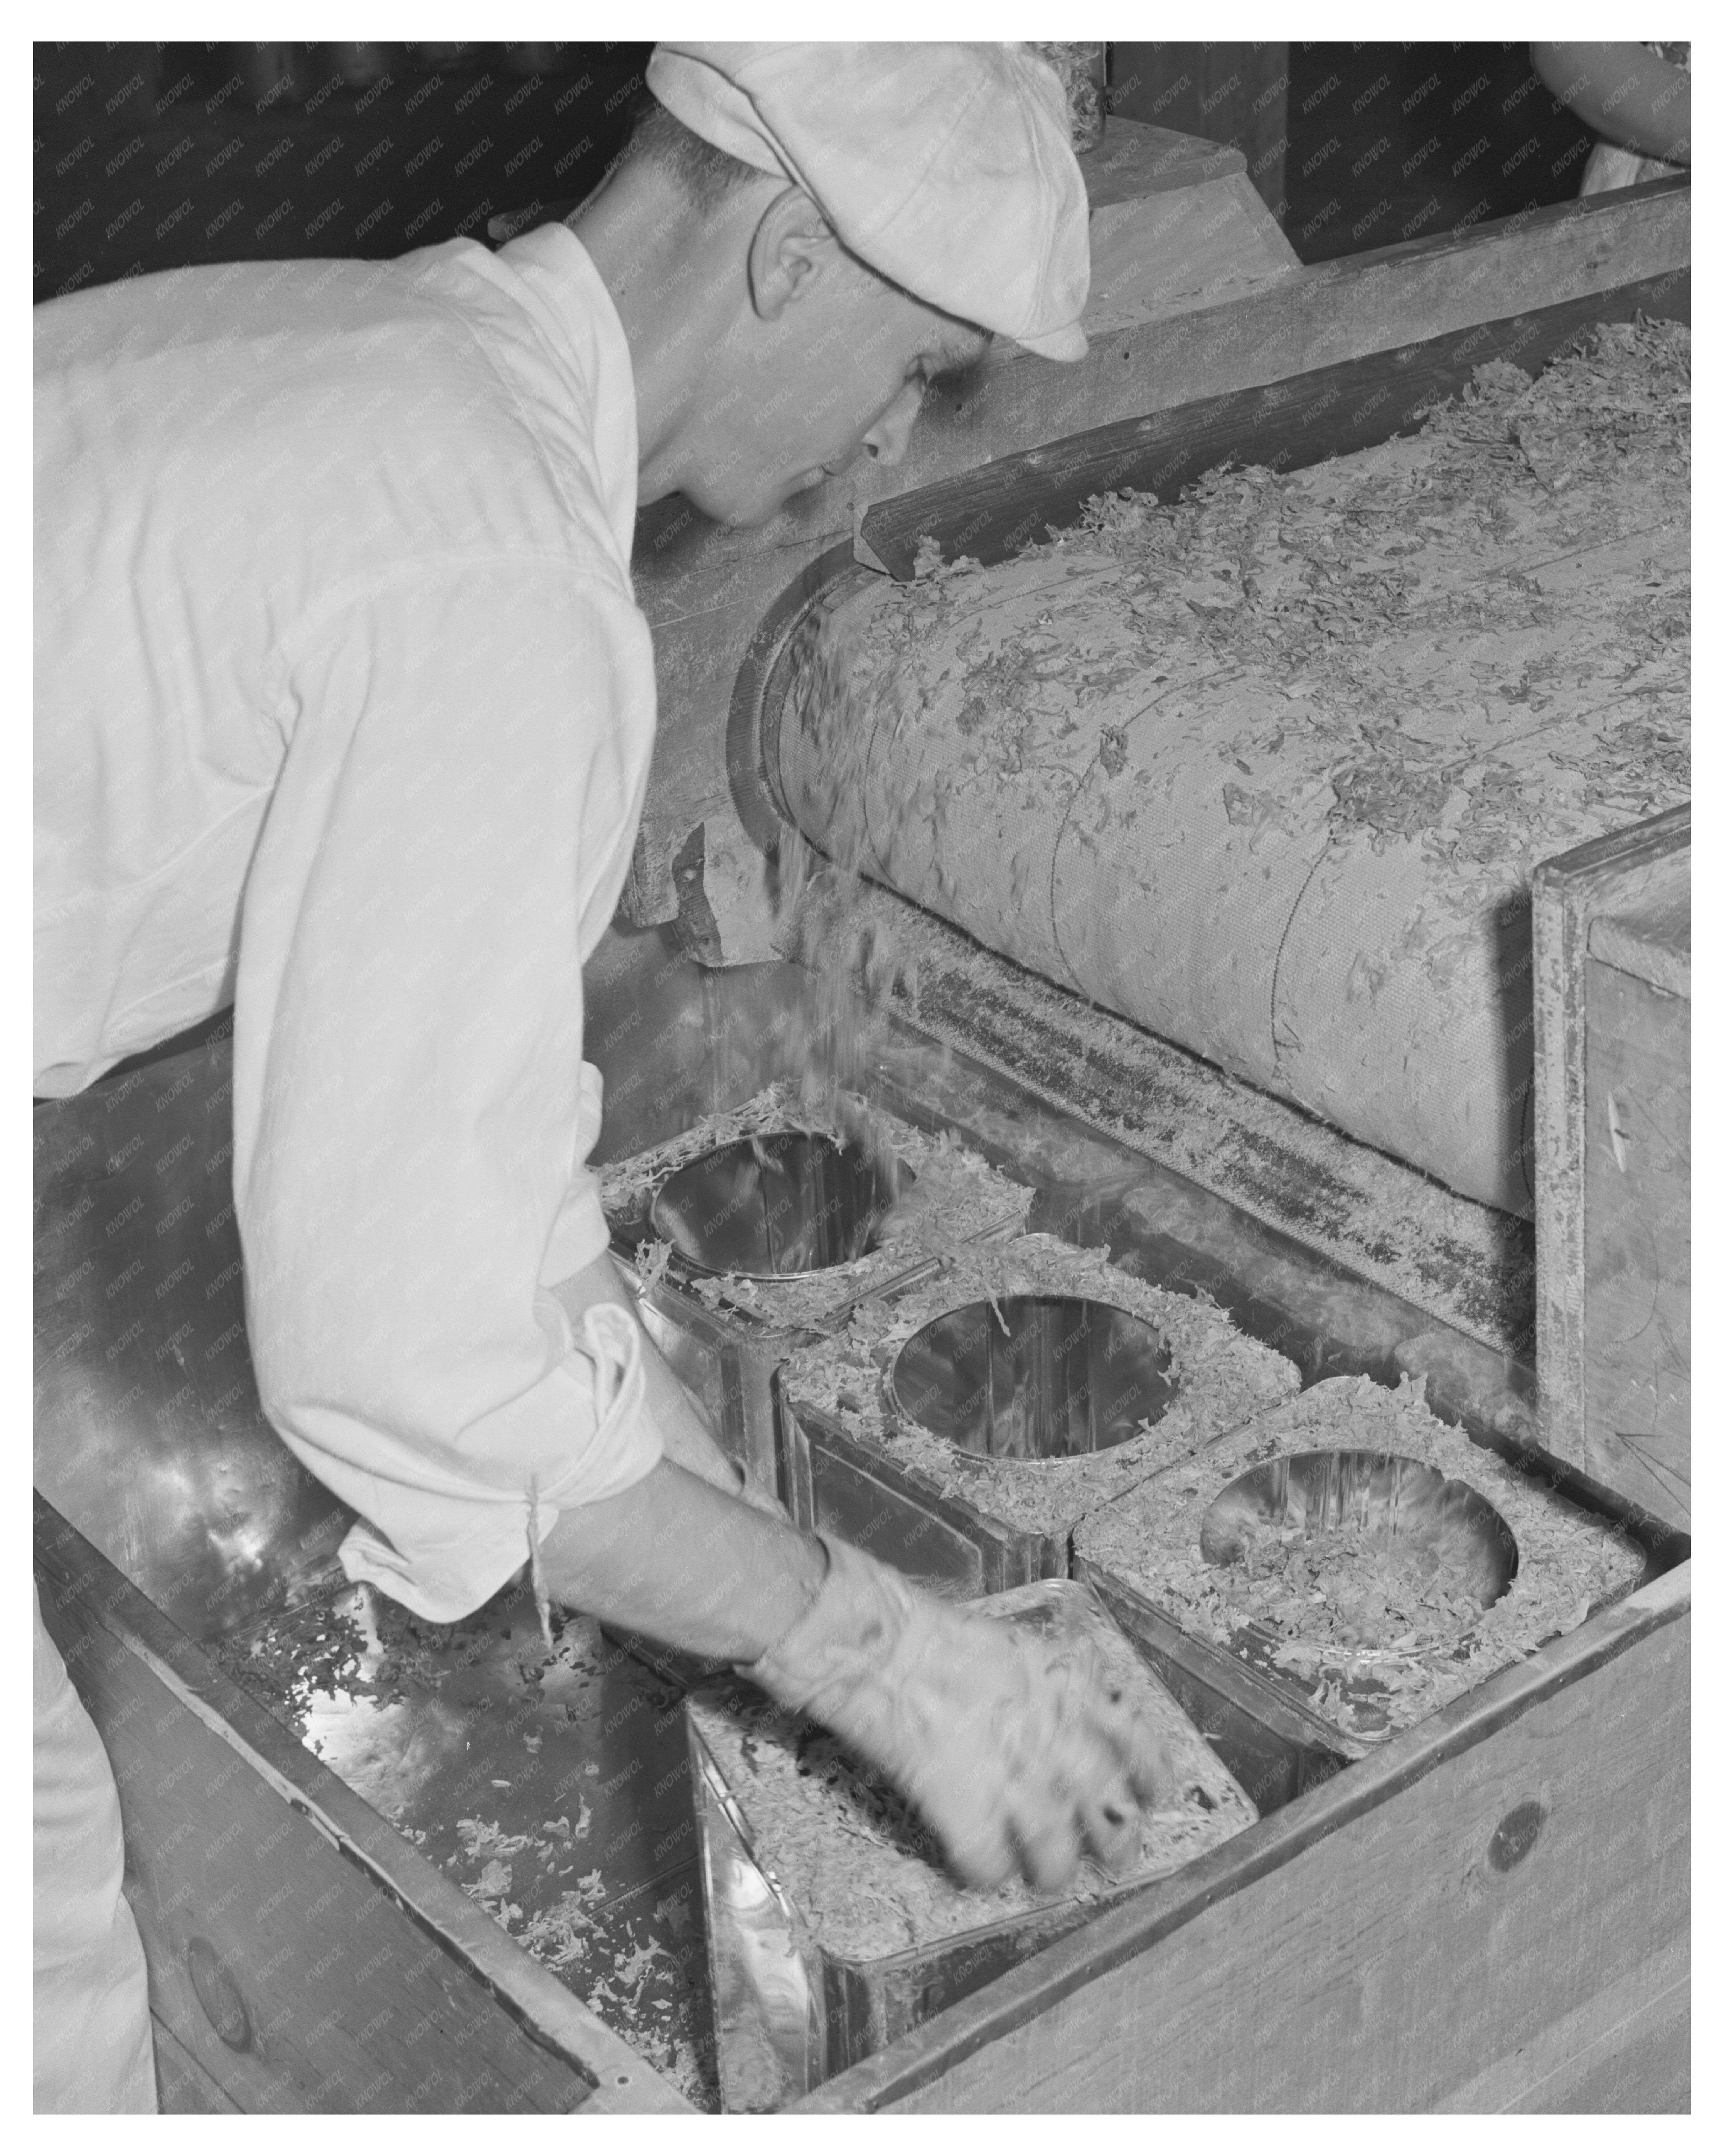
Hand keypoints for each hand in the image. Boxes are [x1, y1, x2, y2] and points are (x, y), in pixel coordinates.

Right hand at [743, 1539, 1172, 1890]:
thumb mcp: (1024, 1650)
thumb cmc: (946, 1640)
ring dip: (1051, 1873)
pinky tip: (975, 1864)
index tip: (1151, 1796)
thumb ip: (1062, 1691)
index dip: (1152, 1780)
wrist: (886, 1650)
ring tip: (1041, 1874)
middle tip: (1106, 1856)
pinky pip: (989, 1870)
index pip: (1140, 1749)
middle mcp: (1057, 1748)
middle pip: (1109, 1820)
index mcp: (1074, 1701)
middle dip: (1114, 1847)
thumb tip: (1082, 1722)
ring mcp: (1013, 1787)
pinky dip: (984, 1875)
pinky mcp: (965, 1816)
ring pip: (1056, 1861)